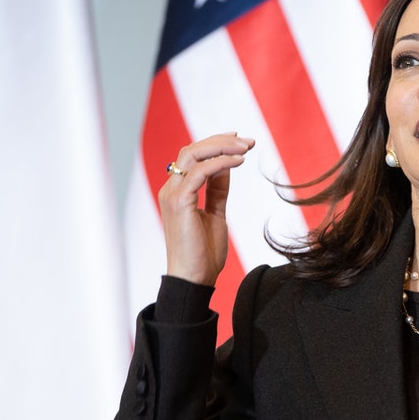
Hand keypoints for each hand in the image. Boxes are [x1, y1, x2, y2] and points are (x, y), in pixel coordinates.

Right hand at [159, 133, 254, 285]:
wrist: (195, 279)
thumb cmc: (203, 253)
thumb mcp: (215, 214)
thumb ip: (218, 190)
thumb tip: (227, 167)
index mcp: (177, 192)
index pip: (193, 157)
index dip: (216, 144)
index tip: (240, 140)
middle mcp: (170, 189)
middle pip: (191, 150)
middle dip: (221, 141)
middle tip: (248, 141)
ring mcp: (172, 195)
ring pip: (193, 155)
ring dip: (222, 147)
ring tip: (247, 147)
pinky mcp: (179, 203)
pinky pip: (200, 173)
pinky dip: (221, 163)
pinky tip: (239, 162)